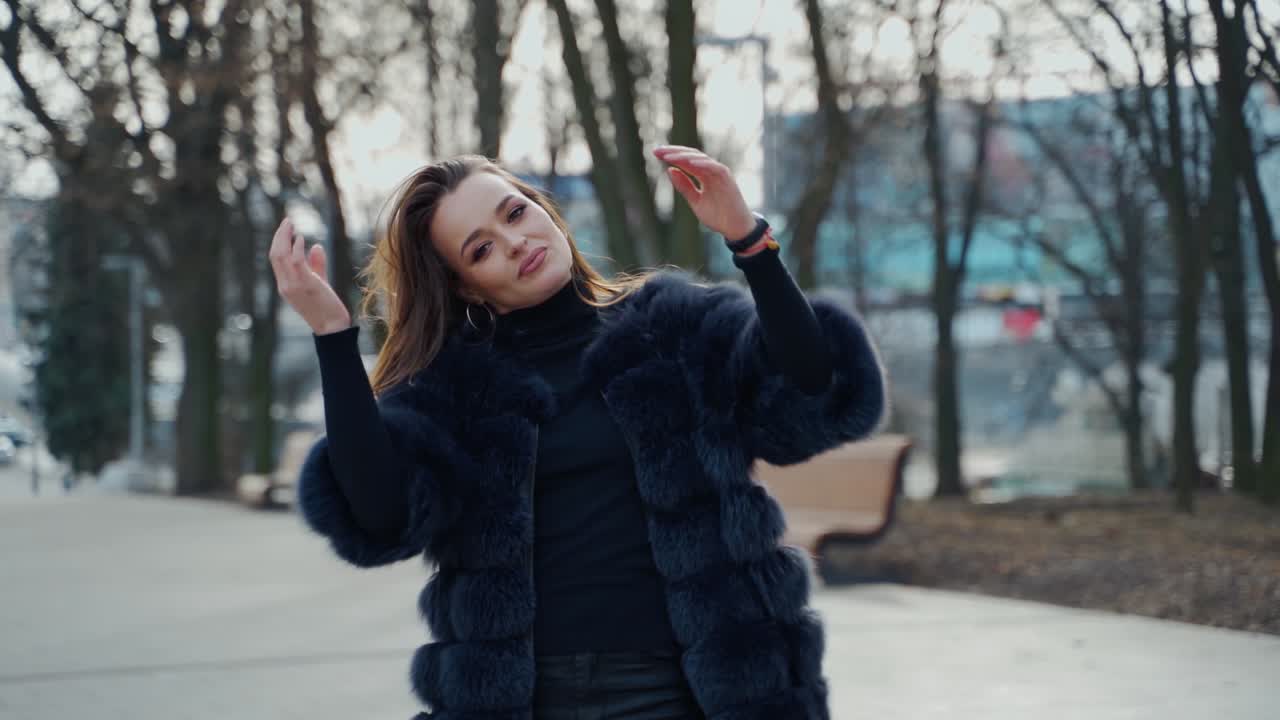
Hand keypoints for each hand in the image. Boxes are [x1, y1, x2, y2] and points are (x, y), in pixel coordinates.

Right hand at [269, 217, 351, 334]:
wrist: (332, 327)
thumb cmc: (326, 307)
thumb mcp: (319, 283)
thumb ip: (316, 265)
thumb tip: (316, 246)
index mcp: (285, 286)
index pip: (275, 260)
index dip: (278, 242)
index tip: (285, 228)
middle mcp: (285, 285)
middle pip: (275, 255)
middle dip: (279, 236)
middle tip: (287, 221)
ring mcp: (293, 285)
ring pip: (282, 256)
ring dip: (285, 237)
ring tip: (290, 224)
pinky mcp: (305, 284)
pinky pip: (296, 262)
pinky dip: (296, 248)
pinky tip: (301, 238)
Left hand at [653, 145, 756, 240]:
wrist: (735, 228)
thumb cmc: (718, 216)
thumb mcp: (695, 201)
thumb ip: (684, 186)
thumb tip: (670, 170)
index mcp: (704, 175)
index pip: (686, 160)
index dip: (671, 156)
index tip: (655, 153)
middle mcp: (711, 171)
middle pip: (691, 155)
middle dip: (673, 152)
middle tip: (657, 150)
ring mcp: (719, 173)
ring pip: (700, 158)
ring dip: (683, 156)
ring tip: (668, 156)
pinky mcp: (727, 178)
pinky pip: (714, 167)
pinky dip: (701, 163)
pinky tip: (688, 161)